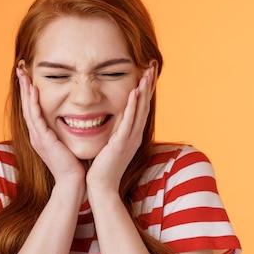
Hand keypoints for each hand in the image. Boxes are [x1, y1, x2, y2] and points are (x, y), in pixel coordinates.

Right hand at [17, 68, 85, 185]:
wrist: (73, 181)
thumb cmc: (74, 163)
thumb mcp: (68, 142)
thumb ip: (66, 130)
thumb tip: (76, 118)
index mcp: (41, 135)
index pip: (32, 109)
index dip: (29, 93)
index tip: (28, 77)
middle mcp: (36, 134)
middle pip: (26, 106)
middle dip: (23, 87)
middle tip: (20, 69)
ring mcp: (38, 137)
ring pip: (28, 108)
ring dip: (25, 90)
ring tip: (23, 75)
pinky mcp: (43, 139)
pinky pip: (36, 117)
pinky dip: (33, 102)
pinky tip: (33, 90)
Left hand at [86, 67, 155, 194]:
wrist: (101, 187)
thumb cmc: (102, 168)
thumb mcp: (110, 145)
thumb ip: (113, 132)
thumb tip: (109, 120)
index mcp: (132, 134)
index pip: (140, 108)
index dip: (145, 90)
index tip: (147, 74)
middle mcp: (134, 135)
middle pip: (144, 105)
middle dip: (148, 85)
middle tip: (152, 67)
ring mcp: (130, 139)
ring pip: (140, 110)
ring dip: (144, 91)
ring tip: (147, 74)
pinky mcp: (122, 143)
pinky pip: (129, 121)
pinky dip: (133, 106)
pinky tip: (134, 92)